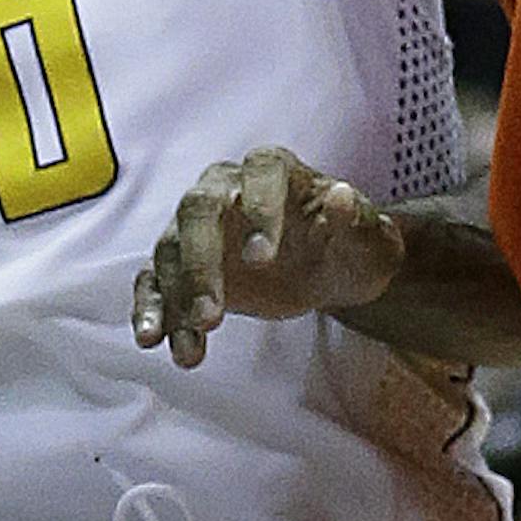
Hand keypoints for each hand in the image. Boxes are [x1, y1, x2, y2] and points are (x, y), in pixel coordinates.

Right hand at [132, 146, 405, 368]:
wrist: (329, 268)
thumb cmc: (351, 245)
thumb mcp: (368, 239)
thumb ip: (355, 220)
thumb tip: (341, 196)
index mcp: (273, 169)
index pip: (261, 173)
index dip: (259, 211)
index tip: (263, 260)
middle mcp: (225, 187)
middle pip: (198, 210)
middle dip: (200, 263)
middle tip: (213, 316)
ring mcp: (197, 227)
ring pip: (171, 249)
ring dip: (176, 298)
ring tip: (189, 351)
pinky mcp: (183, 265)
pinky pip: (155, 281)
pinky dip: (152, 310)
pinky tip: (154, 342)